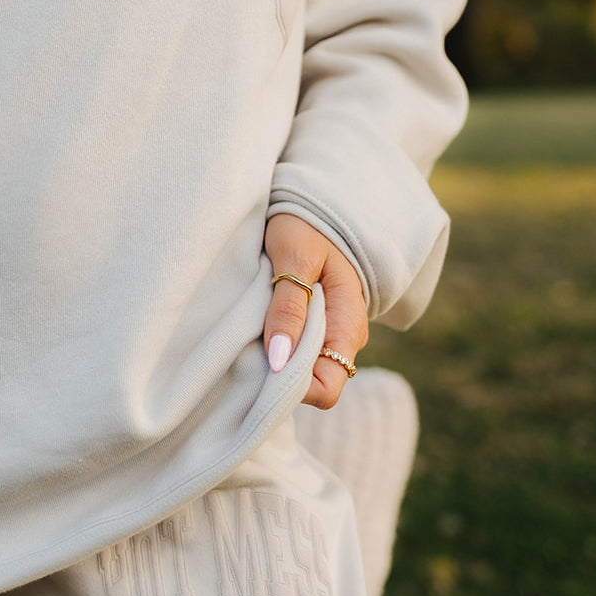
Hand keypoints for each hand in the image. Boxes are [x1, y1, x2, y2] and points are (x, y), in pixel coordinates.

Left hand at [263, 212, 368, 410]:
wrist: (313, 206)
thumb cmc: (307, 227)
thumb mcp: (296, 259)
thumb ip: (289, 307)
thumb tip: (279, 360)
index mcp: (347, 326)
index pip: (328, 388)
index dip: (295, 388)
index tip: (263, 366)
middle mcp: (341, 338)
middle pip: (311, 384)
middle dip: (278, 377)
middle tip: (248, 348)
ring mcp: (326, 334)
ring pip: (299, 370)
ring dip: (273, 360)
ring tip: (249, 333)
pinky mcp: (309, 327)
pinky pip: (292, 352)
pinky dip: (271, 347)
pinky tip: (254, 329)